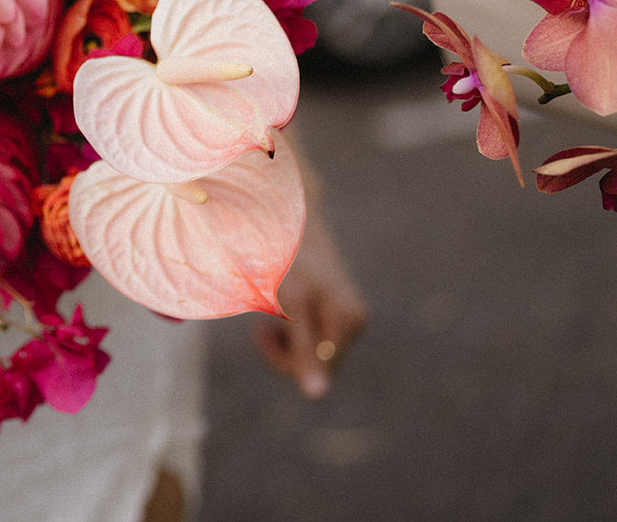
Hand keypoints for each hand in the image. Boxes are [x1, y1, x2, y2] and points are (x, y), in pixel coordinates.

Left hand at [252, 200, 367, 399]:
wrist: (287, 221)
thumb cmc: (286, 258)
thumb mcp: (291, 303)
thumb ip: (304, 349)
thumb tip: (316, 395)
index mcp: (350, 320)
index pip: (315, 373)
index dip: (282, 359)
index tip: (262, 331)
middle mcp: (355, 321)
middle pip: (316, 367)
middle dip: (285, 351)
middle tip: (264, 324)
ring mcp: (348, 318)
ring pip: (311, 356)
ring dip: (286, 341)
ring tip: (273, 312)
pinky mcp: (337, 313)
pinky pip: (311, 342)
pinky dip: (291, 332)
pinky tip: (283, 309)